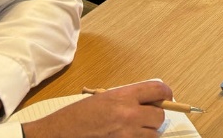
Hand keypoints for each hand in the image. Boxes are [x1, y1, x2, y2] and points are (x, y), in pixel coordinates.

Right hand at [24, 80, 172, 137]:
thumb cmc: (74, 117)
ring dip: (147, 132)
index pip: (158, 90)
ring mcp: (126, 135)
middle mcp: (128, 114)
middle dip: (155, 116)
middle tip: (145, 117)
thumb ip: (127, 98)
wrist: (56, 136)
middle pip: (160, 116)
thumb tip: (149, 101)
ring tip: (131, 130)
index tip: (167, 97)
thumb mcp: (102, 99)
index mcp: (123, 97)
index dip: (166, 93)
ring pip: (153, 134)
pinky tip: (126, 137)